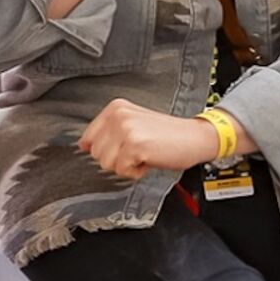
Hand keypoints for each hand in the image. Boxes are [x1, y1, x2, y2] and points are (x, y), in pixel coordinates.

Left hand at [77, 99, 219, 178]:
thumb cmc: (168, 135)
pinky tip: (149, 159)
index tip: (120, 150)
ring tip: (144, 154)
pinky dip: (136, 172)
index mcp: (116, 108)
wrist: (195, 137)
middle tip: (138, 151)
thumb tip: (84, 146)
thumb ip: (109, 131)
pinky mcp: (134, 145)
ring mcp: (126, 129)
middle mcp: (118, 115)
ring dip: (126, 166)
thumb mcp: (134, 123)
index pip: (88, 138)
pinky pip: (122, 171)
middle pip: (96, 154)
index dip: (105, 150)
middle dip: (116, 159)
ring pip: (106, 164)